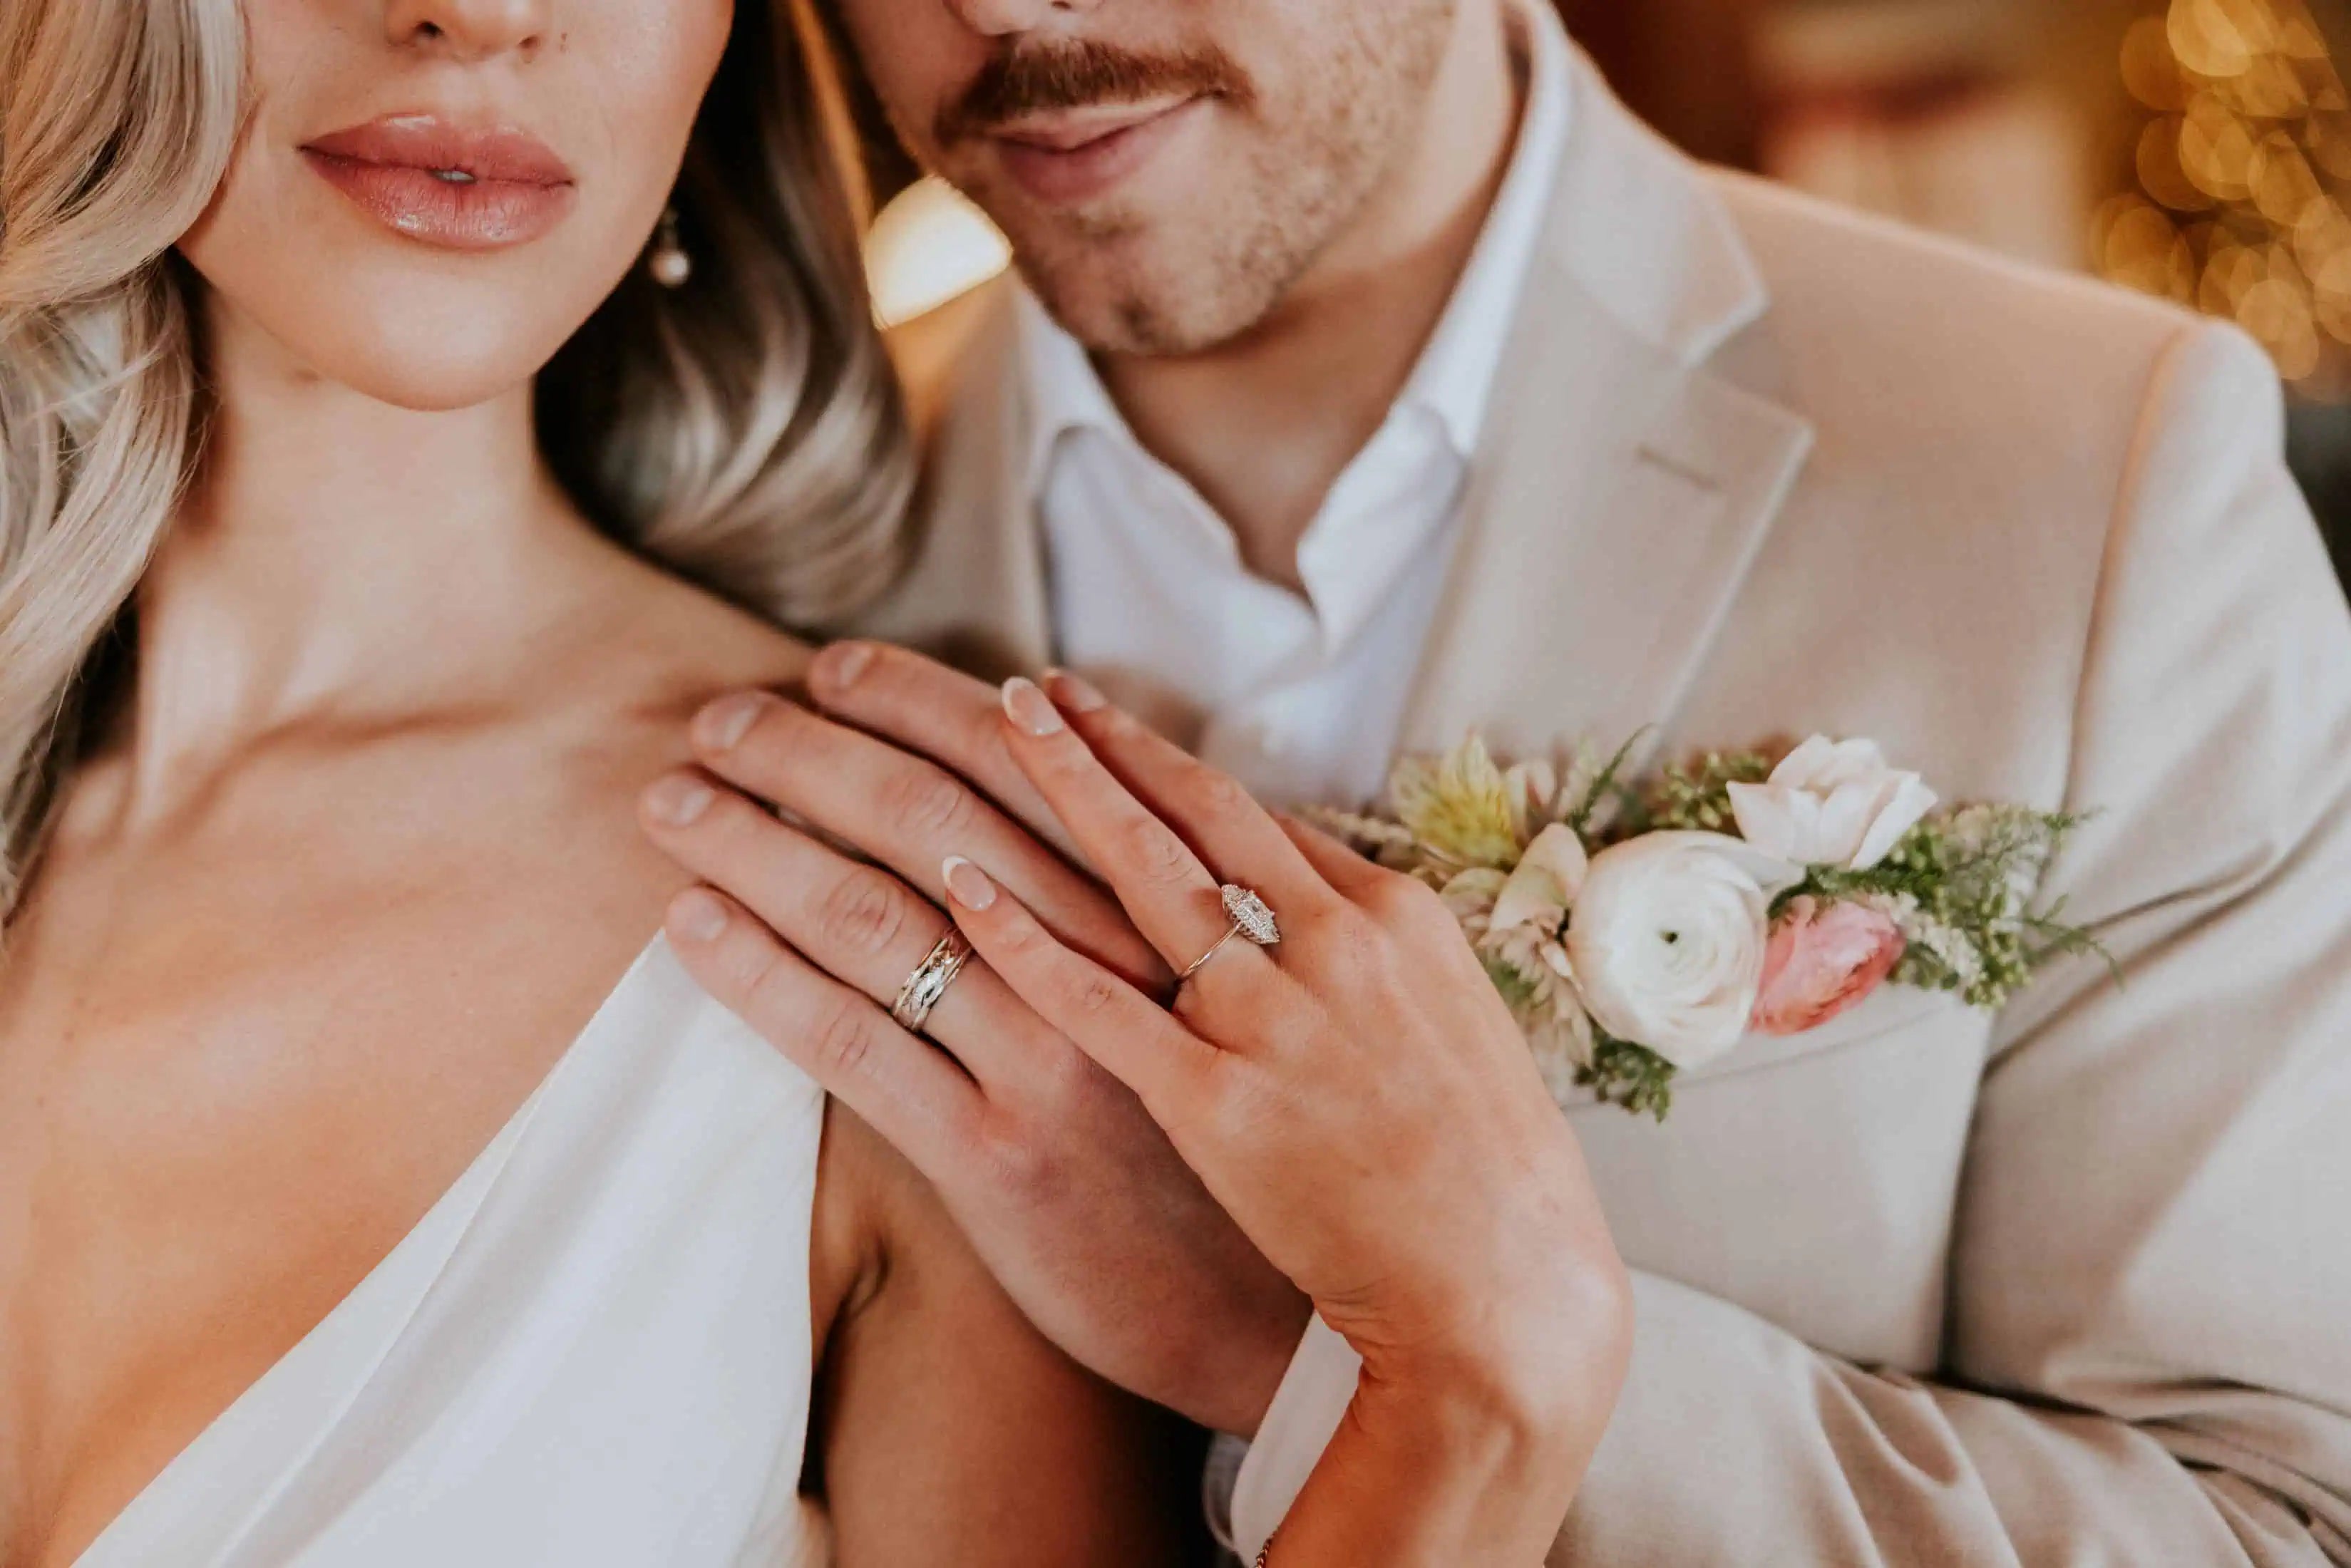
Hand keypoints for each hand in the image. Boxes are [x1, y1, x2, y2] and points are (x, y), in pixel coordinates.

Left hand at [637, 651, 1307, 1435]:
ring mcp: (1049, 1060)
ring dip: (759, 842)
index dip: (919, 701)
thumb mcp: (1214, 998)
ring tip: (676, 800)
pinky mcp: (995, 1158)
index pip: (1024, 765)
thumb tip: (1038, 803)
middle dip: (811, 750)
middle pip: (932, 817)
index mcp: (1162, 908)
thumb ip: (1140, 901)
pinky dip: (761, 973)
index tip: (835, 667)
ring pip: (876, 914)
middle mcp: (1109, 964)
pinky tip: (693, 925)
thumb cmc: (1229, 1140)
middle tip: (722, 716)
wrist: (1268, 1318)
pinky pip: (855, 1043)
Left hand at [949, 672, 1632, 1437]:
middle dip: (1105, 740)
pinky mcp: (1213, 1102)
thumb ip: (1373, 962)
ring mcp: (1271, 1018)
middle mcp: (1333, 944)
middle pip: (1195, 810)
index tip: (1105, 722)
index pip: (1258, 818)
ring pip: (1145, 871)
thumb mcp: (1455, 1032)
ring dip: (1064, 785)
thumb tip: (1303, 911)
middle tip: (1030, 685)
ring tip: (998, 721)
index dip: (1166, 760)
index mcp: (1396, 919)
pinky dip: (1023, 936)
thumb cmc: (1490, 1182)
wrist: (1504, 1297)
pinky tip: (961, 883)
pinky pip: (1096, 1000)